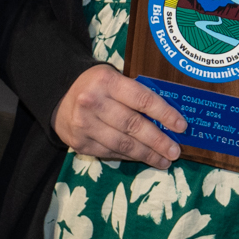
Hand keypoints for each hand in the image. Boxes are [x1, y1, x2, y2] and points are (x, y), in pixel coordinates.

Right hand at [53, 64, 186, 167]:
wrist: (58, 95)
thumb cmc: (96, 85)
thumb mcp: (114, 79)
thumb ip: (136, 94)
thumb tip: (168, 118)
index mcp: (107, 81)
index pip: (142, 99)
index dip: (164, 114)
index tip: (181, 126)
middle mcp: (93, 103)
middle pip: (133, 126)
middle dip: (158, 141)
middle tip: (175, 151)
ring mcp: (84, 125)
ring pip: (123, 144)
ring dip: (147, 154)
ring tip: (164, 160)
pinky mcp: (80, 143)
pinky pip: (111, 153)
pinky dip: (130, 157)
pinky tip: (143, 158)